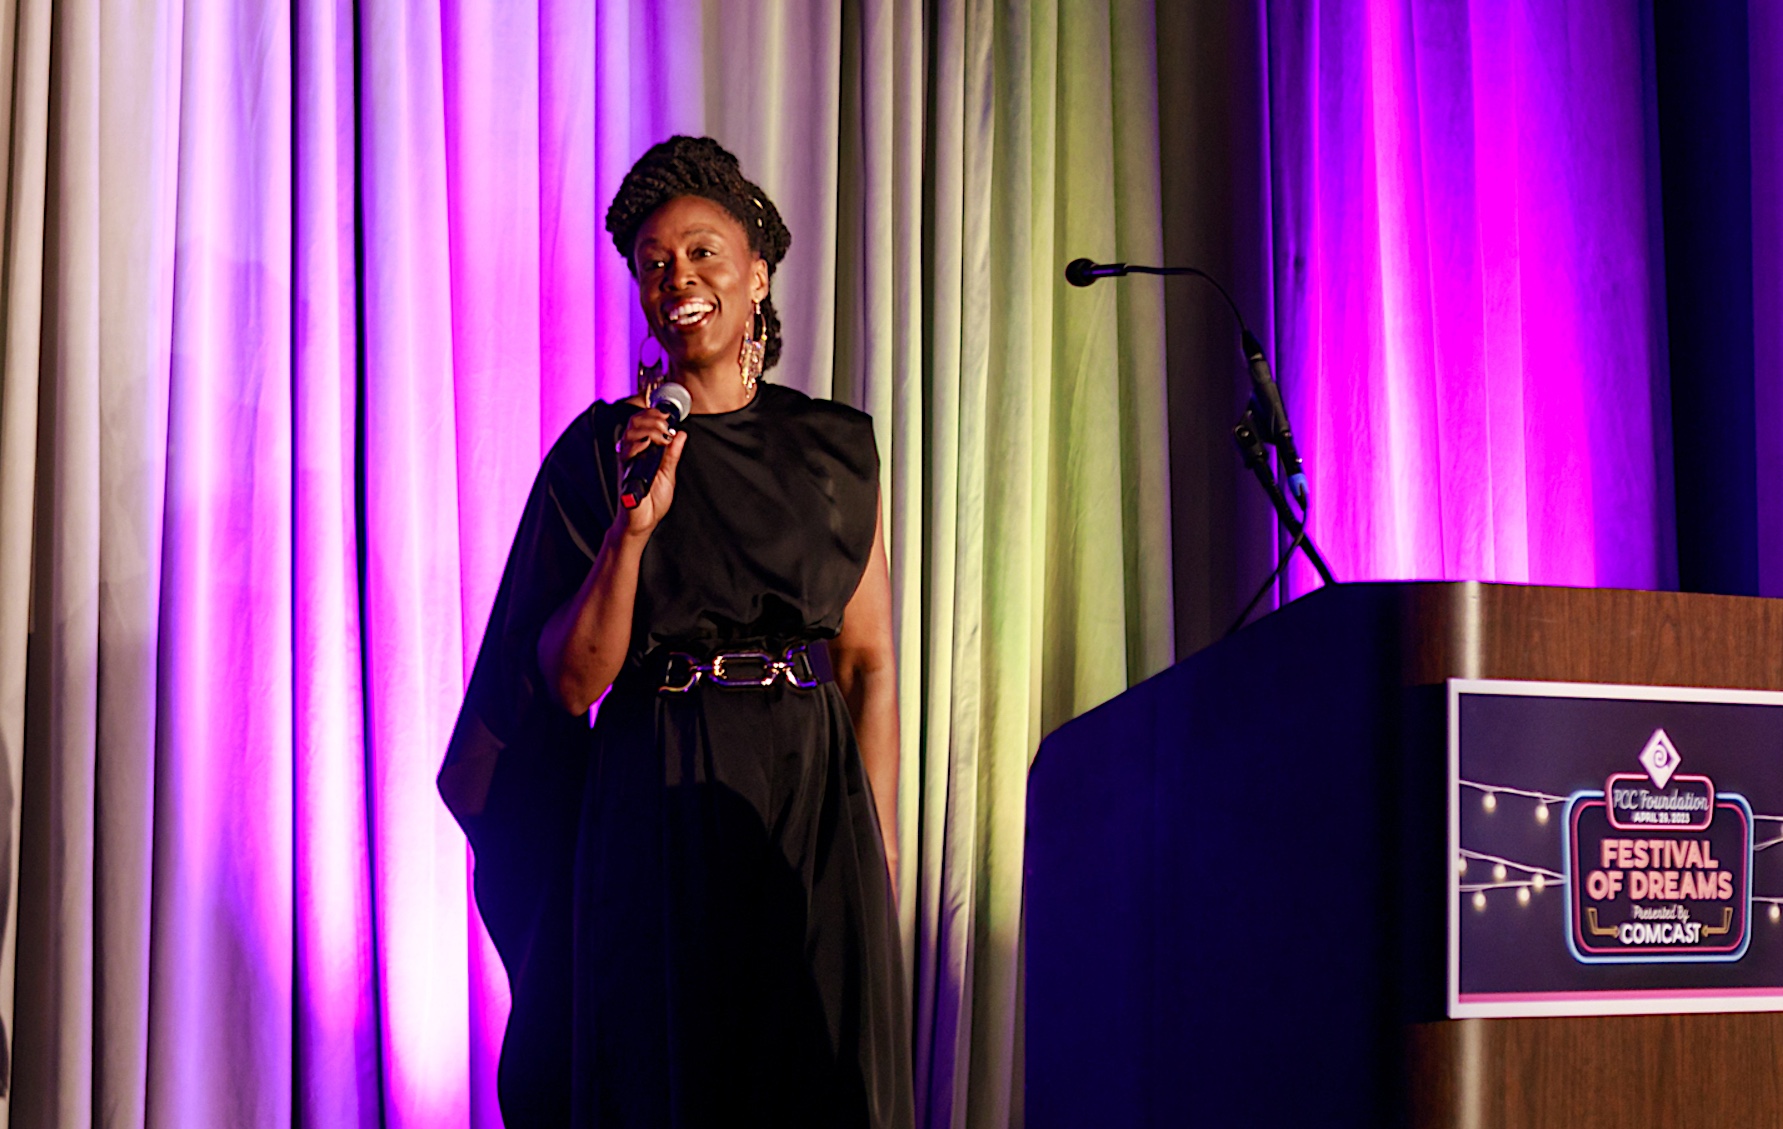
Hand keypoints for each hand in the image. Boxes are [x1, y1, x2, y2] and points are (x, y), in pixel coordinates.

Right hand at [615, 408, 686, 533]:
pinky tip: (649, 444)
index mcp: (642, 450)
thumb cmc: (652, 501)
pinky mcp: (624, 472)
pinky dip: (638, 444)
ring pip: (630, 432)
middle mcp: (632, 452)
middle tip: (667, 426)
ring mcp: (627, 461)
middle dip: (653, 418)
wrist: (642, 522)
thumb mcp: (668, 474)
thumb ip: (672, 454)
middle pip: (634, 422)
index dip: (654, 413)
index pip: (642, 422)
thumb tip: (681, 434)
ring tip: (662, 436)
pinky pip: (626, 452)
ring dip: (649, 428)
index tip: (670, 416)